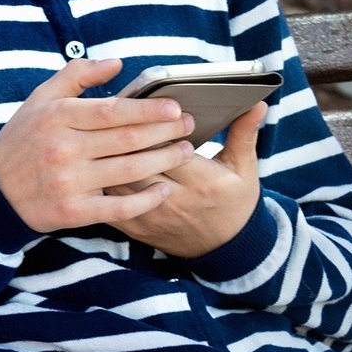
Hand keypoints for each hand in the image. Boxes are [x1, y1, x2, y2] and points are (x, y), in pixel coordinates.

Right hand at [0, 59, 195, 233]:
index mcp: (56, 118)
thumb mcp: (40, 100)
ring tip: (185, 151)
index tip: (175, 107)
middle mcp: (62, 150)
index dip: (148, 109)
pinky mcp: (73, 211)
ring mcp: (68, 182)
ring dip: (164, 161)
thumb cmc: (23, 140)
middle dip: (165, 132)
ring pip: (129, 171)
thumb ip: (76, 75)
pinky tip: (163, 189)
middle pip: (127, 140)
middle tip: (189, 126)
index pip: (112, 112)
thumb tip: (116, 62)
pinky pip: (119, 207)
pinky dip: (146, 199)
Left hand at [109, 103, 266, 257]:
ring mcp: (152, 216)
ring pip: (117, 181)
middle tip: (113, 114)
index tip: (148, 109)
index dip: (156, 128)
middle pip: (138, 164)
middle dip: (124, 139)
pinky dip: (99, 181)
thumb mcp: (244, 168)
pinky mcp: (134, 227)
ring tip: (99, 133)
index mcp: (204, 182)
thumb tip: (257, 103)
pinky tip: (94, 162)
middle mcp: (175, 201)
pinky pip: (108, 201)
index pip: (170, 149)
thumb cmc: (234, 201)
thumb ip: (245, 134)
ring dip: (107, 158)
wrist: (225, 248)